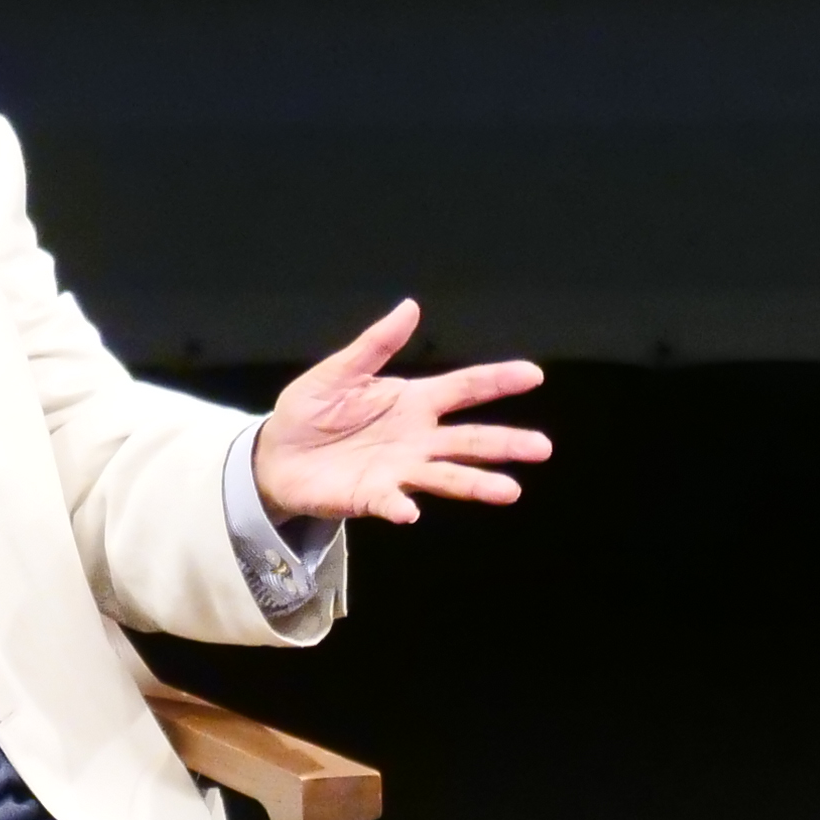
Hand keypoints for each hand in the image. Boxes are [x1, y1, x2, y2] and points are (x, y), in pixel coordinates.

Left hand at [252, 299, 551, 524]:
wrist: (276, 455)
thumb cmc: (311, 411)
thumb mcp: (339, 370)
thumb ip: (376, 344)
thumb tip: (410, 307)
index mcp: (413, 401)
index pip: (465, 388)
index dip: (498, 380)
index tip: (533, 374)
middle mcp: (417, 438)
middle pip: (470, 440)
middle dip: (506, 443)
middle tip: (543, 448)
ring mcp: (399, 470)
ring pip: (448, 476)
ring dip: (477, 483)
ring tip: (510, 491)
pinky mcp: (372, 496)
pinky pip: (391, 502)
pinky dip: (401, 507)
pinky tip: (411, 512)